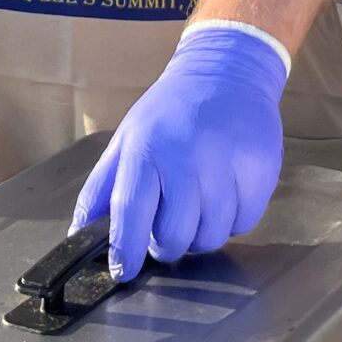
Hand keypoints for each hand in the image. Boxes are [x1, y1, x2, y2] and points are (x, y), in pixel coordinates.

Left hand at [72, 23, 287, 280]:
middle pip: (176, 236)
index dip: (126, 250)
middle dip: (168, 244)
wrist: (228, 69)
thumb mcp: (126, 140)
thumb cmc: (171, 112)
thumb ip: (101, 191)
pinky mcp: (261, 167)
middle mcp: (188, 155)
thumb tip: (79, 237)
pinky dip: (233, 219)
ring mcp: (228, 162)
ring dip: (202, 232)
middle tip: (169, 227)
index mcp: (146, 149)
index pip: (130, 213)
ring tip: (199, 204)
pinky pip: (245, 223)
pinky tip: (226, 192)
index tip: (125, 271)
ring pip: (213, 236)